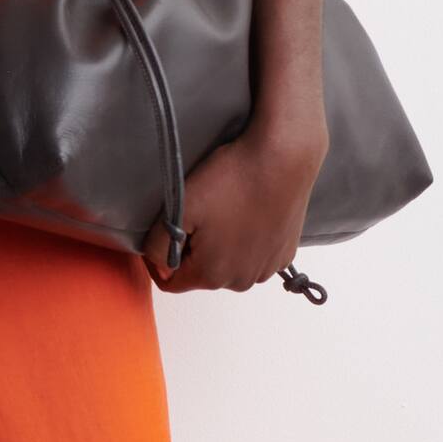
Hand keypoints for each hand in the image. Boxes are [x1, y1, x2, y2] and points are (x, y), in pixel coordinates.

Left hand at [141, 117, 326, 294]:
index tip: (163, 234)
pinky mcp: (284, 254)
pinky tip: (247, 215)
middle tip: (198, 214)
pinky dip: (246, 243)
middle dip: (193, 251)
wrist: (283, 159)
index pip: (172, 282)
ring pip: (229, 266)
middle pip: (202, 274)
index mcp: (212, 275)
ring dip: (220, 247)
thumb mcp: (181, 209)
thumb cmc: (232, 181)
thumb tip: (160, 265)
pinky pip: (254, 257)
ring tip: (224, 212)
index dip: (159, 261)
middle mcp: (241, 281)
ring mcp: (266, 269)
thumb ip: (158, 245)